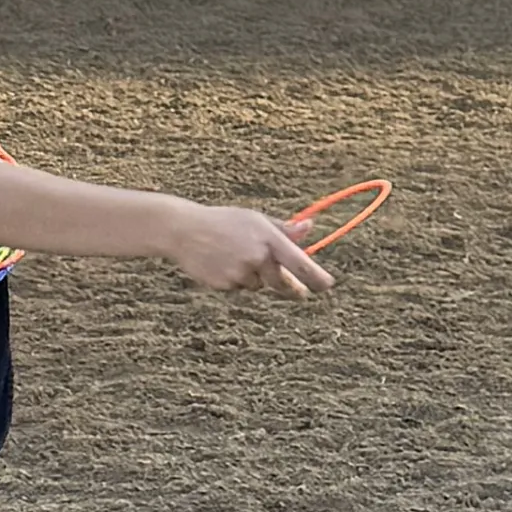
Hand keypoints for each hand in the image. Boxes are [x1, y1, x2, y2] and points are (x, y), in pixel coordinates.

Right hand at [165, 201, 333, 301]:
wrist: (184, 230)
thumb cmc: (223, 221)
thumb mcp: (255, 220)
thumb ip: (283, 229)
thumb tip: (309, 227)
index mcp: (269, 238)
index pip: (301, 264)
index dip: (317, 278)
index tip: (327, 285)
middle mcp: (257, 257)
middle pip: (283, 283)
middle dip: (291, 287)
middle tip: (300, 291)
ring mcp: (240, 273)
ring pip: (259, 285)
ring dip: (255, 278)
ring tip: (236, 257)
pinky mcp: (225, 285)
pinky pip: (239, 288)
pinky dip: (236, 280)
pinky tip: (221, 264)